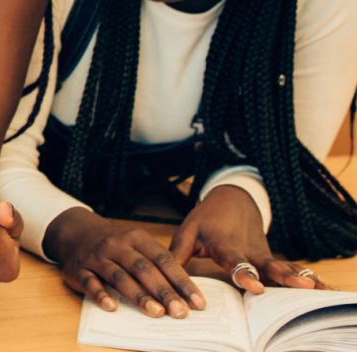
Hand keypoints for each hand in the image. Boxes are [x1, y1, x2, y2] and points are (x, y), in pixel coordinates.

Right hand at [51, 208, 204, 317]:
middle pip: (143, 269)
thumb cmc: (116, 245)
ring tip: (156, 312)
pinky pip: (89, 282)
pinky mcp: (78, 269)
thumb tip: (184, 294)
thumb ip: (157, 264)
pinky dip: (100, 294)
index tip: (197, 302)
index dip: (181, 281)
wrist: (76, 232)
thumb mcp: (137, 244)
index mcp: (137, 238)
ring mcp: (96, 256)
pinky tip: (112, 306)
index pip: (163, 260)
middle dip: (163, 291)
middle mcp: (117, 245)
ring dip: (138, 295)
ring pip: (118, 276)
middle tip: (179, 311)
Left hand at [170, 185, 329, 294]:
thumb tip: (165, 277)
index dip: (243, 273)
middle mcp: (248, 250)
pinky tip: (322, 289)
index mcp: (225, 243)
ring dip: (298, 277)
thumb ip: (177, 254)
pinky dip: (303, 277)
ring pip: (282, 267)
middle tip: (299, 285)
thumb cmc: (206, 218)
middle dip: (282, 276)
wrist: (233, 199)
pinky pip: (288, 270)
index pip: (235, 260)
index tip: (254, 285)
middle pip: (266, 265)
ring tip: (316, 288)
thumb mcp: (188, 231)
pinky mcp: (270, 258)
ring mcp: (263, 254)